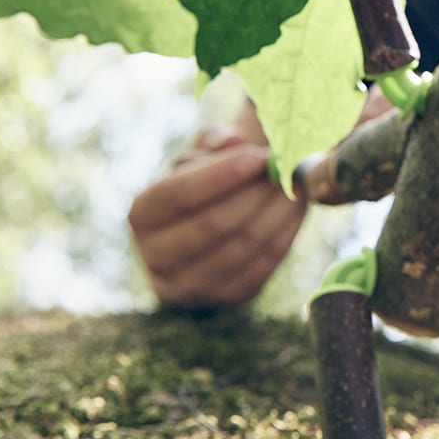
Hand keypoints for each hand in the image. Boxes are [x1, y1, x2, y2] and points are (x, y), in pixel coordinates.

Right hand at [128, 123, 306, 307]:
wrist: (212, 224)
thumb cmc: (205, 180)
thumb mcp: (200, 154)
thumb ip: (214, 141)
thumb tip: (233, 140)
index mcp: (141, 215)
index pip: (175, 195)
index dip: (219, 174)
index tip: (258, 156)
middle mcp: (155, 257)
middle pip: (212, 224)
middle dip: (254, 193)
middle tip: (284, 170)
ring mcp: (190, 286)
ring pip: (241, 248)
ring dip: (276, 213)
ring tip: (296, 185)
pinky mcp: (226, 299)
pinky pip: (261, 269)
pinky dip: (284, 235)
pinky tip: (297, 209)